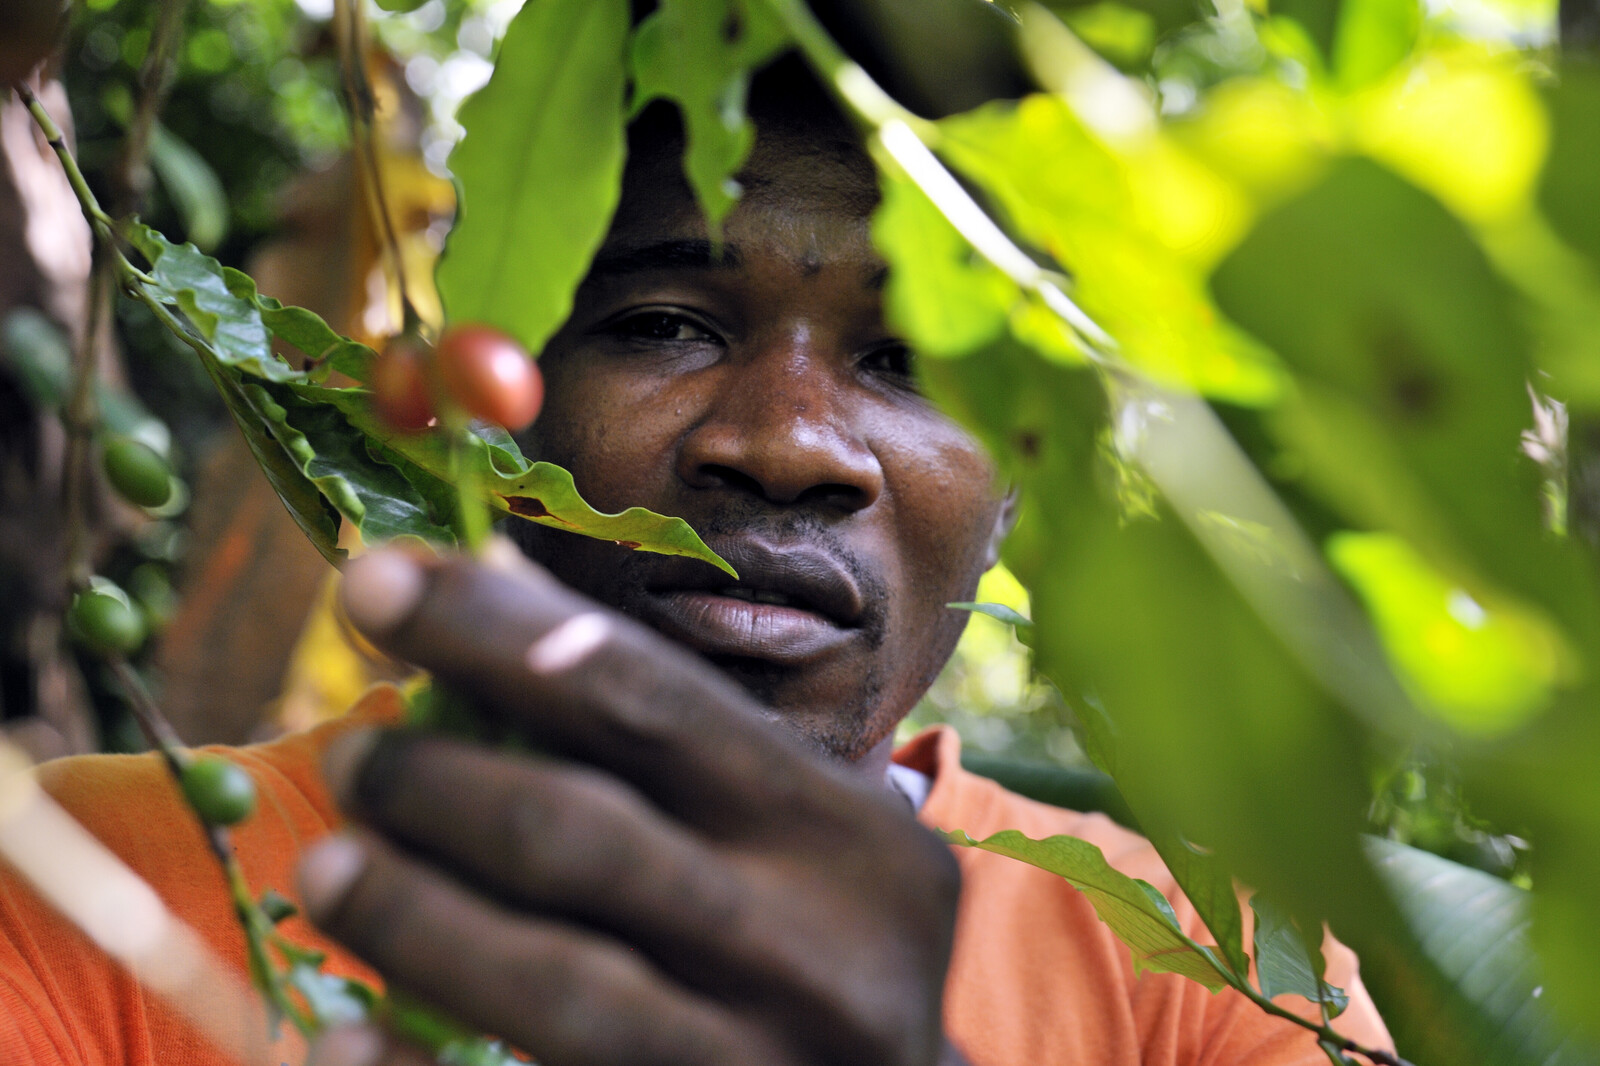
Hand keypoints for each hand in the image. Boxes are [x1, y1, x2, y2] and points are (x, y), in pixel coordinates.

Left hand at [298, 543, 961, 1065]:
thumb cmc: (822, 955)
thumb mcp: (794, 840)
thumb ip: (675, 742)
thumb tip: (495, 591)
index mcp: (846, 833)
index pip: (653, 699)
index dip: (496, 634)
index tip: (376, 580)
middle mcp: (818, 947)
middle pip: (583, 834)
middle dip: (438, 781)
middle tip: (355, 756)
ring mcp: (762, 1063)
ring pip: (554, 982)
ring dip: (411, 912)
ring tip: (323, 865)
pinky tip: (342, 1040)